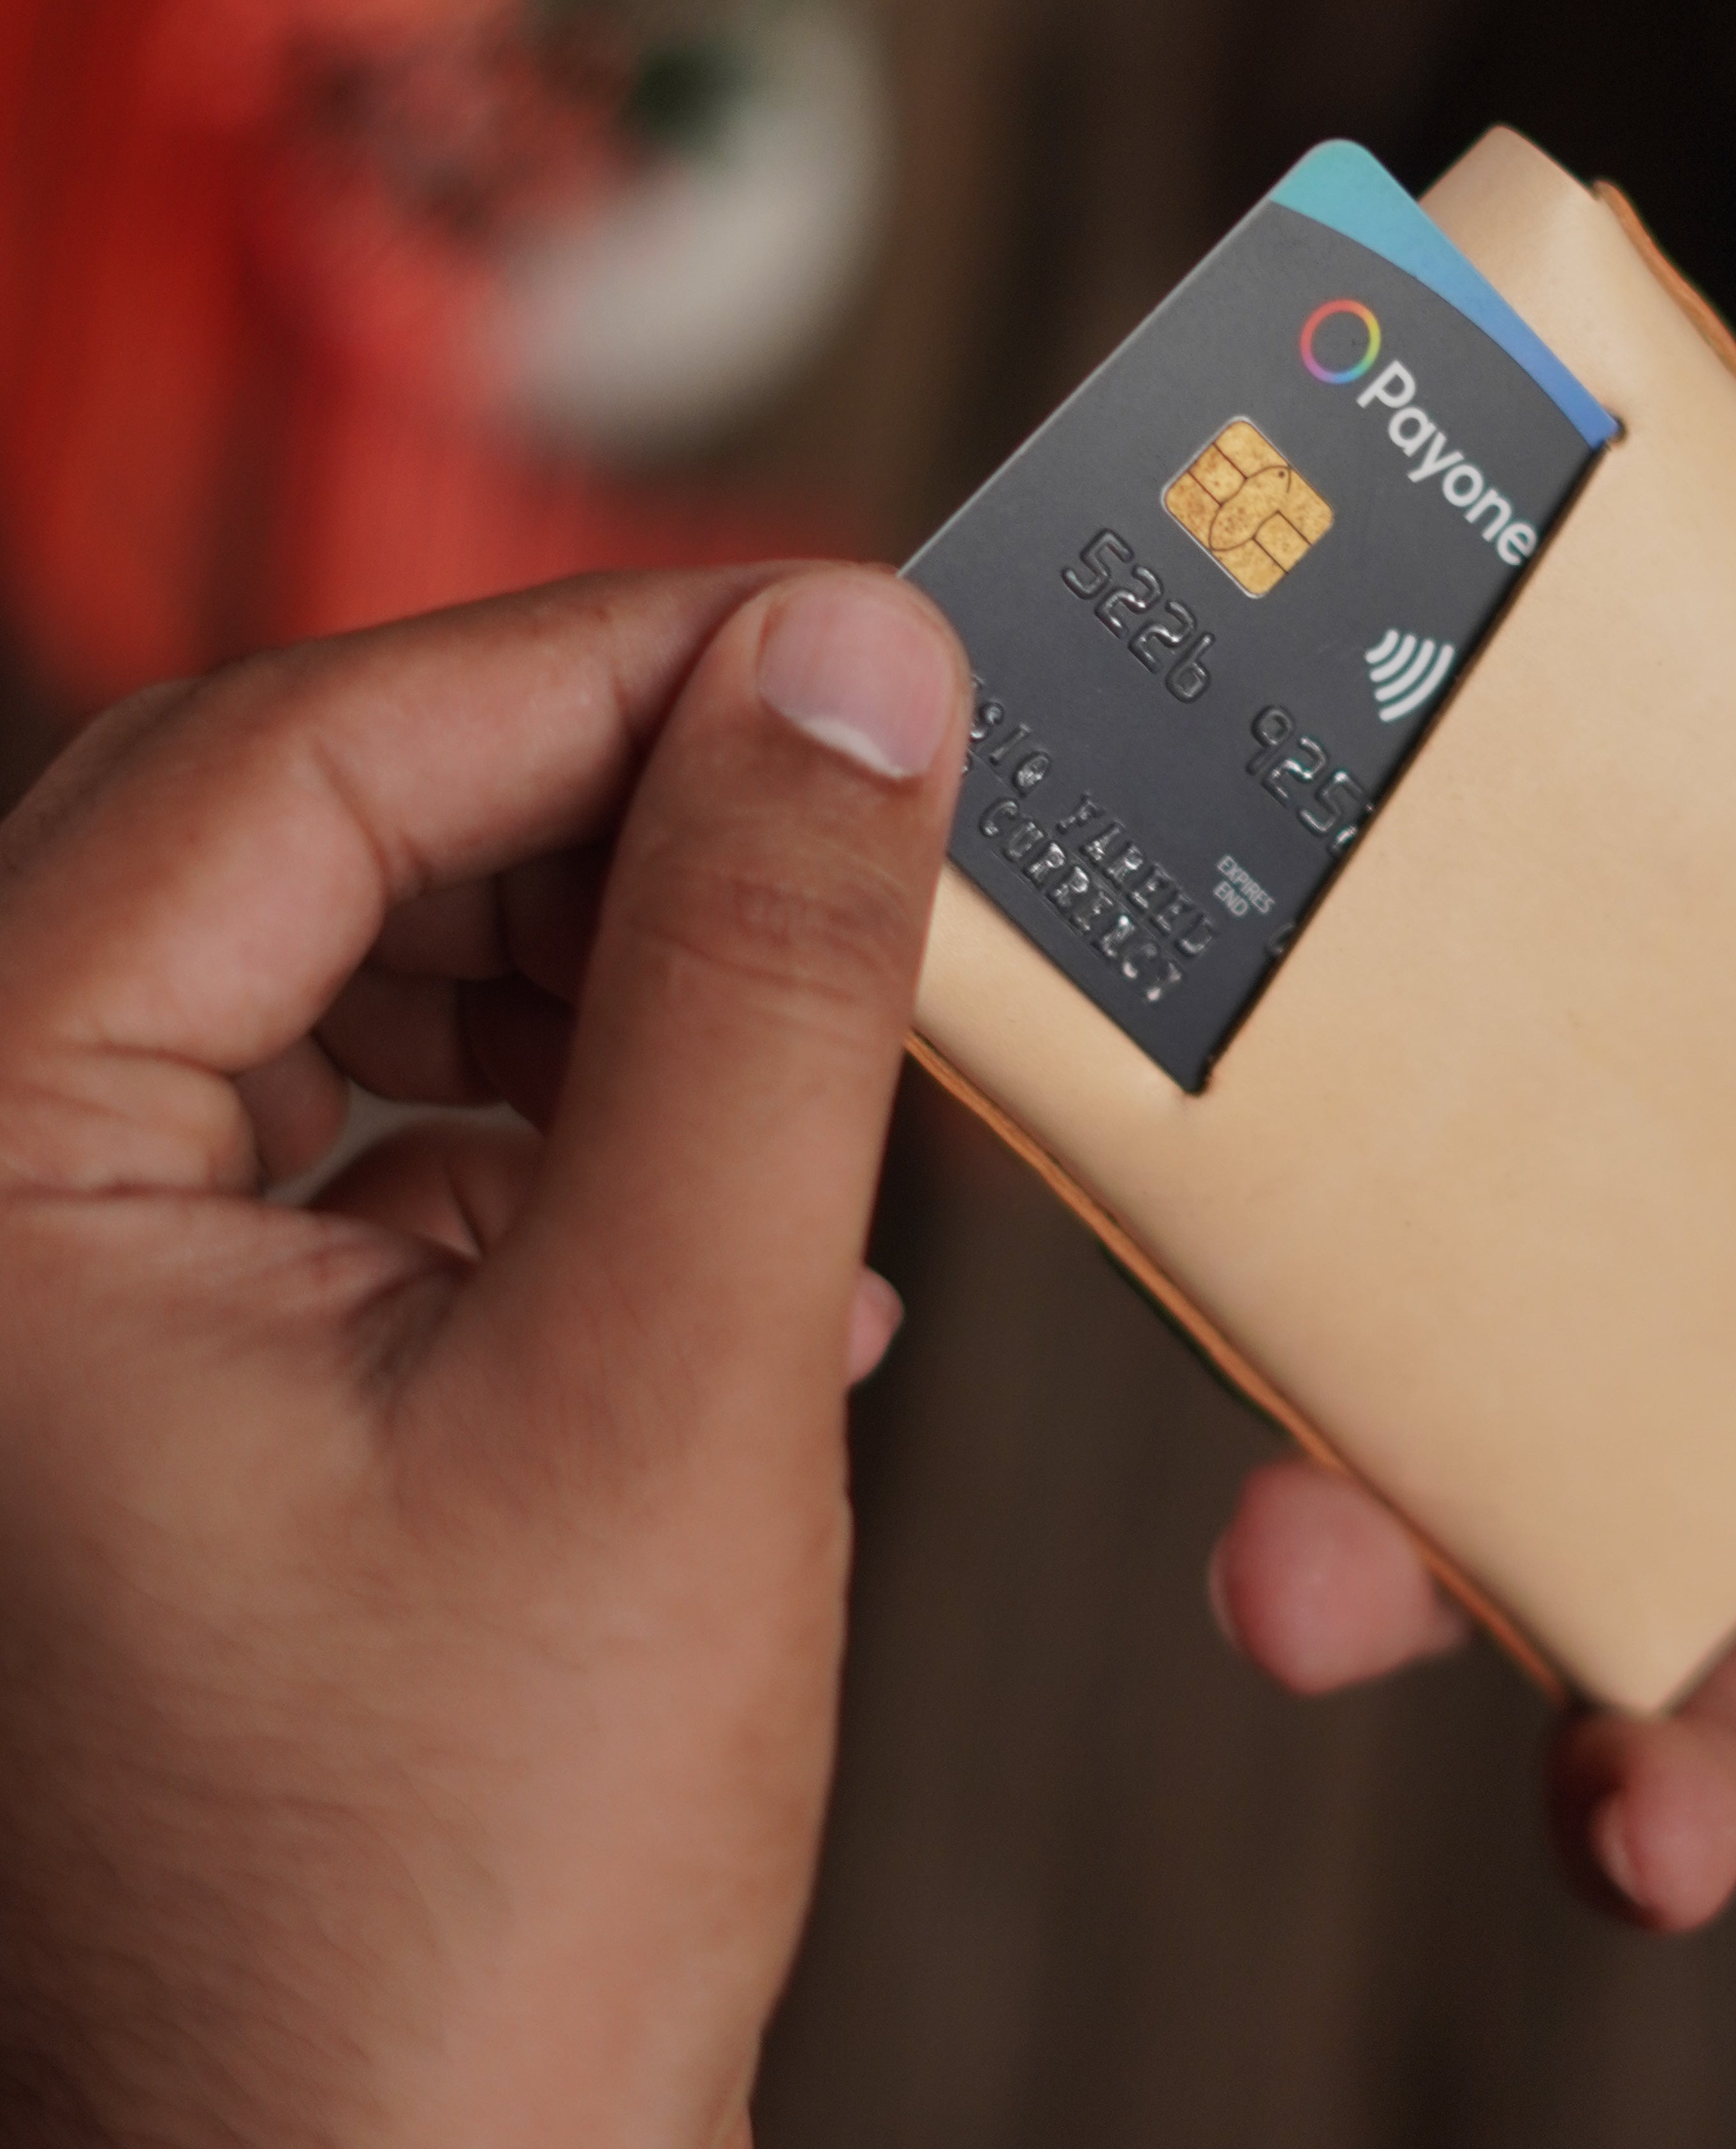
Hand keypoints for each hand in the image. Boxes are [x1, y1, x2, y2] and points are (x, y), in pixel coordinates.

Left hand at [0, 565, 964, 2144]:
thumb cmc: (463, 1895)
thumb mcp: (660, 1371)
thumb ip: (761, 983)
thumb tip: (853, 675)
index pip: (294, 753)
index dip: (607, 662)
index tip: (848, 643)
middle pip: (307, 834)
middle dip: (613, 804)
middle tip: (854, 807)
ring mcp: (65, 1285)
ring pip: (349, 964)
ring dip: (607, 957)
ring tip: (814, 1024)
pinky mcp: (186, 1363)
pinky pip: (373, 1123)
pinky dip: (575, 1112)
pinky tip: (744, 1205)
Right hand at [1211, 438, 1735, 1995]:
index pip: (1648, 918)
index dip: (1458, 864)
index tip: (1274, 805)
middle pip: (1517, 1211)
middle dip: (1323, 1225)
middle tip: (1181, 1223)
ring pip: (1533, 1489)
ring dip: (1379, 1540)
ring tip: (1293, 1584)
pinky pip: (1703, 1756)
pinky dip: (1631, 1798)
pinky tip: (1628, 1814)